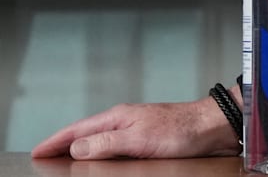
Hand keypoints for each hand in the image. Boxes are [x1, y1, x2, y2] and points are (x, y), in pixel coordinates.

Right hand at [31, 88, 240, 159]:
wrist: (215, 127)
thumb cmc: (184, 129)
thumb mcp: (139, 138)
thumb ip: (106, 143)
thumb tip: (76, 148)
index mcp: (119, 117)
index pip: (78, 130)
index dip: (56, 141)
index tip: (38, 150)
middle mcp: (127, 121)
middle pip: (88, 134)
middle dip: (66, 145)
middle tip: (47, 157)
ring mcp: (139, 130)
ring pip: (104, 141)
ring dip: (86, 150)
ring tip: (70, 161)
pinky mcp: (151, 140)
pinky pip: (120, 148)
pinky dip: (107, 155)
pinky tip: (108, 163)